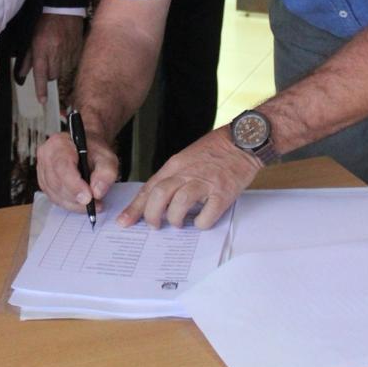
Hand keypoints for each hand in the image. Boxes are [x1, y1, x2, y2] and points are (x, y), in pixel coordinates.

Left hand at [18, 13, 84, 104]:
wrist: (63, 9)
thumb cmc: (43, 23)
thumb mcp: (30, 40)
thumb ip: (26, 59)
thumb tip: (21, 76)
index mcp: (42, 50)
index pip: (41, 74)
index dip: (41, 89)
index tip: (42, 101)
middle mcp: (56, 54)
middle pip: (52, 76)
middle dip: (49, 73)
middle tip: (47, 60)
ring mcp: (68, 52)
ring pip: (63, 72)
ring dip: (59, 68)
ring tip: (56, 54)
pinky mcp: (78, 50)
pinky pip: (73, 65)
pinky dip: (68, 63)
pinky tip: (65, 53)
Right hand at [36, 125, 118, 210]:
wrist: (88, 150)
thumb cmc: (94, 151)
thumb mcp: (106, 157)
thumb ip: (106, 172)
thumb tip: (97, 191)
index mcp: (59, 143)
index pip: (62, 166)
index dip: (74, 185)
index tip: (89, 197)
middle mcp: (46, 156)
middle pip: (57, 183)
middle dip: (77, 198)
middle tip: (95, 203)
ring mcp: (43, 170)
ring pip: (55, 195)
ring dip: (75, 204)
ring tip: (93, 204)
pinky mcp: (44, 183)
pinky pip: (55, 199)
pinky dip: (70, 205)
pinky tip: (82, 203)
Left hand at [119, 128, 260, 229]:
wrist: (243, 141)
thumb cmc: (215, 150)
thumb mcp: (187, 158)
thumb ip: (173, 177)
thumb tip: (158, 200)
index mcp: (176, 165)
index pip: (149, 187)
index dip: (135, 207)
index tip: (124, 222)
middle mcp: (187, 173)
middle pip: (159, 195)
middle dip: (152, 215)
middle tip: (154, 226)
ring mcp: (205, 183)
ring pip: (179, 203)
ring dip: (175, 219)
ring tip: (177, 223)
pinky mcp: (223, 193)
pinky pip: (207, 215)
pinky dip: (200, 223)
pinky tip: (200, 221)